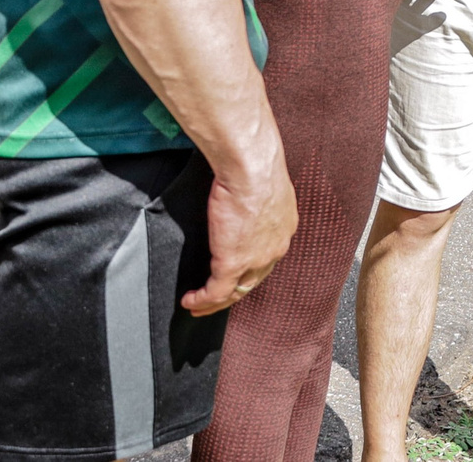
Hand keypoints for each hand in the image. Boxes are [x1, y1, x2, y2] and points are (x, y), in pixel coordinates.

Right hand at [181, 142, 297, 315]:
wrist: (252, 168)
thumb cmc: (255, 167)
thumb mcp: (264, 188)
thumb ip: (257, 201)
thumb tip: (242, 198)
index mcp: (282, 230)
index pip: (266, 259)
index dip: (250, 270)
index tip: (235, 274)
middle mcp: (273, 249)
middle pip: (252, 281)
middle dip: (233, 293)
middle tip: (215, 299)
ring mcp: (254, 259)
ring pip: (235, 292)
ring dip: (215, 302)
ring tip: (198, 306)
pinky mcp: (232, 263)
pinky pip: (216, 291)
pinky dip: (202, 299)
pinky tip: (190, 300)